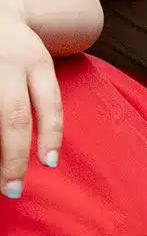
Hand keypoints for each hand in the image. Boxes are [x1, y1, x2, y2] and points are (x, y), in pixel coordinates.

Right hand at [0, 11, 61, 197]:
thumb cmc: (14, 46)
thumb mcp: (35, 61)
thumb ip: (37, 95)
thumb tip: (44, 152)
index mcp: (35, 60)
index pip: (49, 104)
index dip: (50, 136)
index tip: (48, 164)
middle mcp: (8, 61)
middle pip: (13, 117)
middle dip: (14, 157)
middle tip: (13, 189)